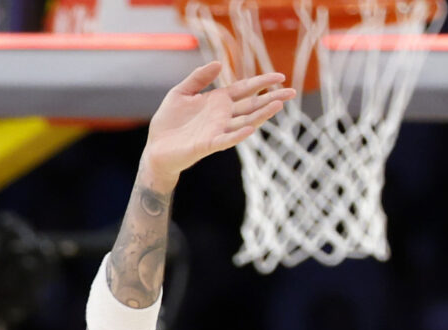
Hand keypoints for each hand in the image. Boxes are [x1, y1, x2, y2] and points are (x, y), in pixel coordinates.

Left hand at [139, 62, 291, 186]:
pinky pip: (226, 139)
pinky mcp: (208, 144)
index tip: (280, 77)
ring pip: (245, 121)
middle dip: (271, 98)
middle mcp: (222, 116)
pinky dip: (238, 134)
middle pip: (251, 105)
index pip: (245, 89)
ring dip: (261, 114)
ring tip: (278, 105)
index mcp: (218, 101)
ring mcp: (217, 130)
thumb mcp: (181, 92)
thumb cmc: (168, 122)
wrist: (156, 148)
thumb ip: (199, 78)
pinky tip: (250, 128)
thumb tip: (219, 64)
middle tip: (291, 92)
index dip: (261, 82)